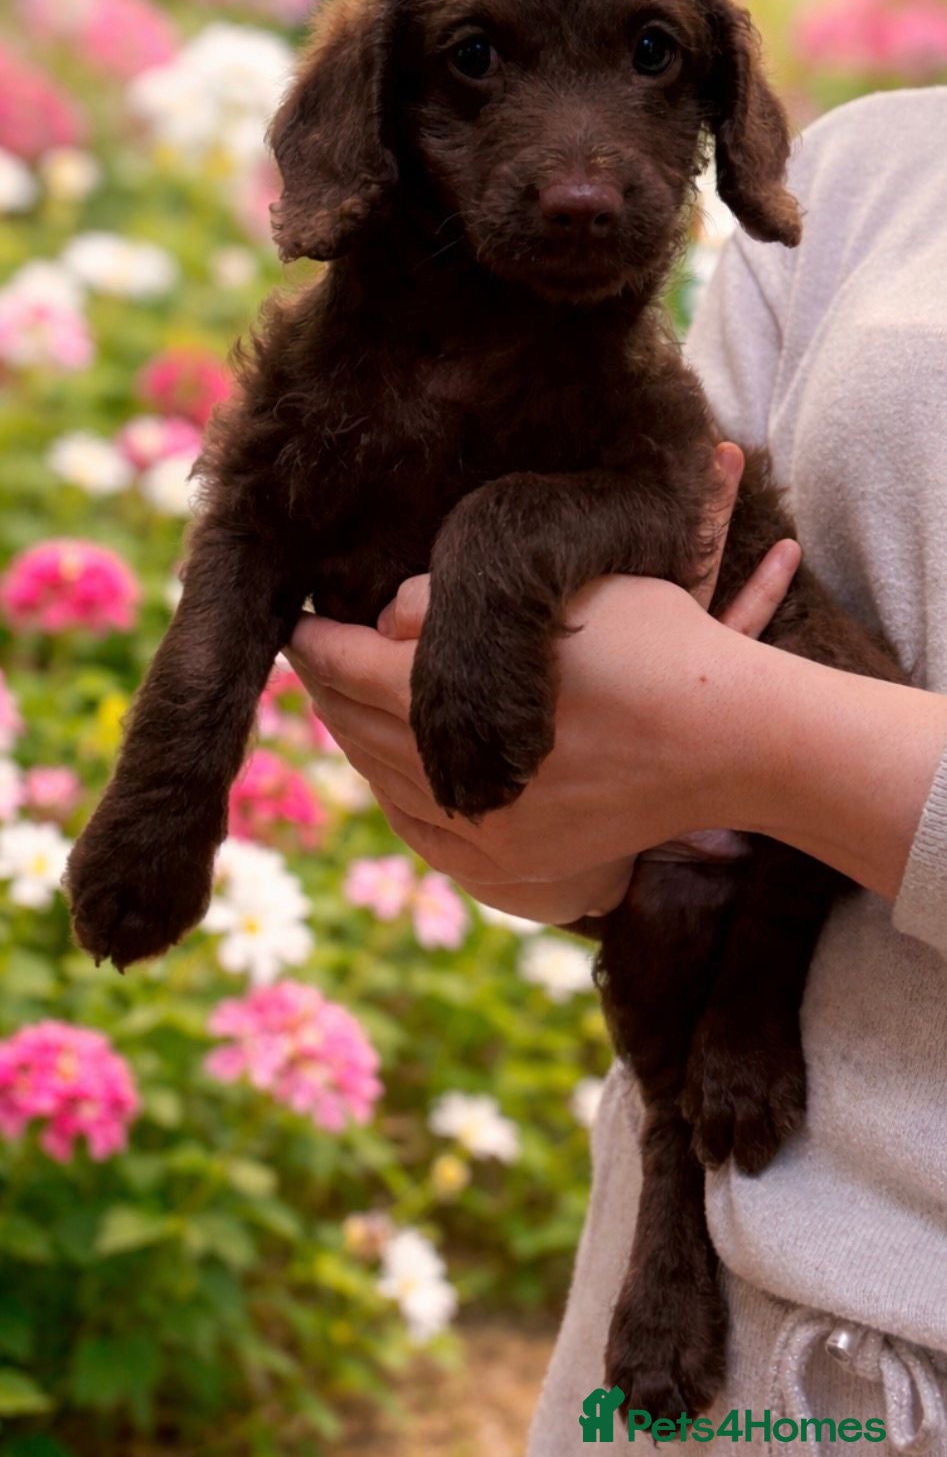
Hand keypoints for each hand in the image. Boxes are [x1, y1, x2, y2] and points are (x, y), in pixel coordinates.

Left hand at [287, 444, 800, 924]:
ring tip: (342, 701)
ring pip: (384, 783)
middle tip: (311, 657)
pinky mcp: (511, 865)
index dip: (318, 644)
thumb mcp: (555, 591)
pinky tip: (387, 766)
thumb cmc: (656, 644)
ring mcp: (483, 832)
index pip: (352, 668)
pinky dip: (393, 793)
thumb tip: (387, 620)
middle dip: (328, 689)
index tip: (300, 623)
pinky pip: (422, 830)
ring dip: (354, 739)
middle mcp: (458, 777)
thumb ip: (455, 601)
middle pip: (357, 729)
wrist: (733, 740)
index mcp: (459, 701)